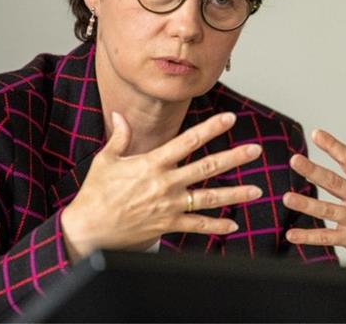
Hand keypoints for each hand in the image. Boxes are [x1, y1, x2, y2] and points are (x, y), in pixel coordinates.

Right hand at [60, 111, 262, 261]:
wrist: (88, 230)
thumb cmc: (95, 194)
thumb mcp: (106, 160)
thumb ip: (120, 137)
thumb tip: (120, 115)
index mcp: (152, 163)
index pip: (188, 141)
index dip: (211, 128)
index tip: (230, 118)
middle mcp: (165, 183)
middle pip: (207, 167)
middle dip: (234, 158)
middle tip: (256, 150)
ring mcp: (169, 206)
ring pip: (209, 197)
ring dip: (235, 193)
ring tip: (257, 189)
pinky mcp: (167, 225)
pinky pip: (196, 225)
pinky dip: (215, 225)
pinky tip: (232, 223)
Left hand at [282, 125, 345, 269]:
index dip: (333, 146)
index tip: (316, 133)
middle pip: (335, 182)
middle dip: (313, 171)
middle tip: (294, 160)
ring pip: (328, 210)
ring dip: (306, 204)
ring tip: (287, 198)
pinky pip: (327, 237)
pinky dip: (309, 237)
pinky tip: (291, 234)